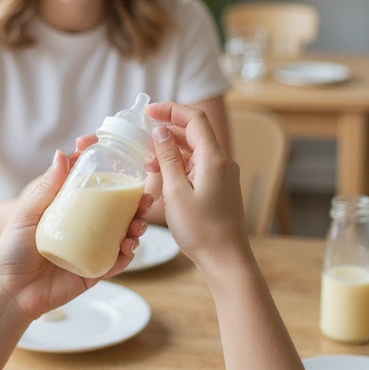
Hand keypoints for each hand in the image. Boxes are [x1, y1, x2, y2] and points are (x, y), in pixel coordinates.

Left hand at [0, 145, 152, 323]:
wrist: (10, 292)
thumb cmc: (12, 250)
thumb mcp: (26, 214)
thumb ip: (46, 187)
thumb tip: (62, 154)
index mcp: (68, 208)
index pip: (91, 184)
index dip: (106, 170)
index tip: (117, 158)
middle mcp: (83, 226)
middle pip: (117, 209)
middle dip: (136, 202)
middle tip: (144, 199)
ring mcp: (91, 248)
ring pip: (123, 234)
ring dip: (137, 228)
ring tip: (138, 226)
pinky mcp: (94, 271)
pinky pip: (116, 262)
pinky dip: (127, 255)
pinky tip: (128, 248)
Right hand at [146, 102, 250, 267]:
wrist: (226, 259)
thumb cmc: (201, 229)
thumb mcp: (175, 192)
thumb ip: (167, 158)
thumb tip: (161, 131)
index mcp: (214, 158)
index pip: (194, 119)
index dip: (171, 110)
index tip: (148, 111)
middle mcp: (222, 162)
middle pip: (194, 132)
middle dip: (168, 129)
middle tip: (142, 133)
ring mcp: (222, 175)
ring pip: (194, 150)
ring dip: (171, 149)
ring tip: (147, 159)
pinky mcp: (219, 187)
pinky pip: (197, 166)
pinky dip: (178, 164)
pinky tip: (161, 174)